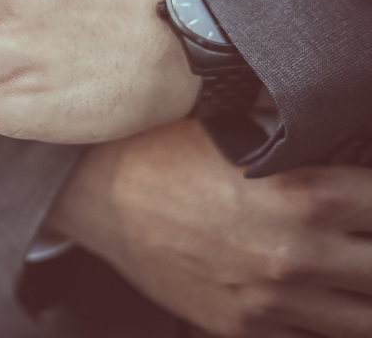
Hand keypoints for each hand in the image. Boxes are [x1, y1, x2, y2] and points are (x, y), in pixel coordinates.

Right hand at [46, 120, 371, 337]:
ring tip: (354, 270)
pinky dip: (328, 320)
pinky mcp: (242, 328)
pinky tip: (322, 296)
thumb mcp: (243, 128)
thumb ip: (309, 142)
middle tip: (363, 238)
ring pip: (364, 322)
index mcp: (305, 196)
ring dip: (365, 295)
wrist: (99, 193)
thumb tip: (354, 136)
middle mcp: (296, 255)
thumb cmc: (165, 150)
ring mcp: (270, 301)